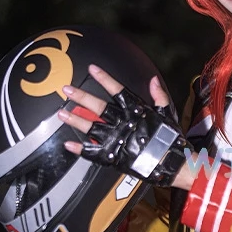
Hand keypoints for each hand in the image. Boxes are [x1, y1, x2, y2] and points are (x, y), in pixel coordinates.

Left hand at [58, 64, 196, 189]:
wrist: (171, 163)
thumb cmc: (171, 139)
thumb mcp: (168, 114)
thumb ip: (159, 96)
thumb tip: (153, 80)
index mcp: (136, 111)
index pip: (118, 90)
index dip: (105, 79)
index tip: (92, 69)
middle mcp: (123, 122)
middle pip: (98, 106)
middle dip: (81, 96)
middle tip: (66, 89)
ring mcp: (116, 139)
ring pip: (91, 127)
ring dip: (75, 120)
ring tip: (61, 114)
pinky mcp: (113, 156)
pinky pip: (93, 152)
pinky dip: (80, 149)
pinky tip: (68, 144)